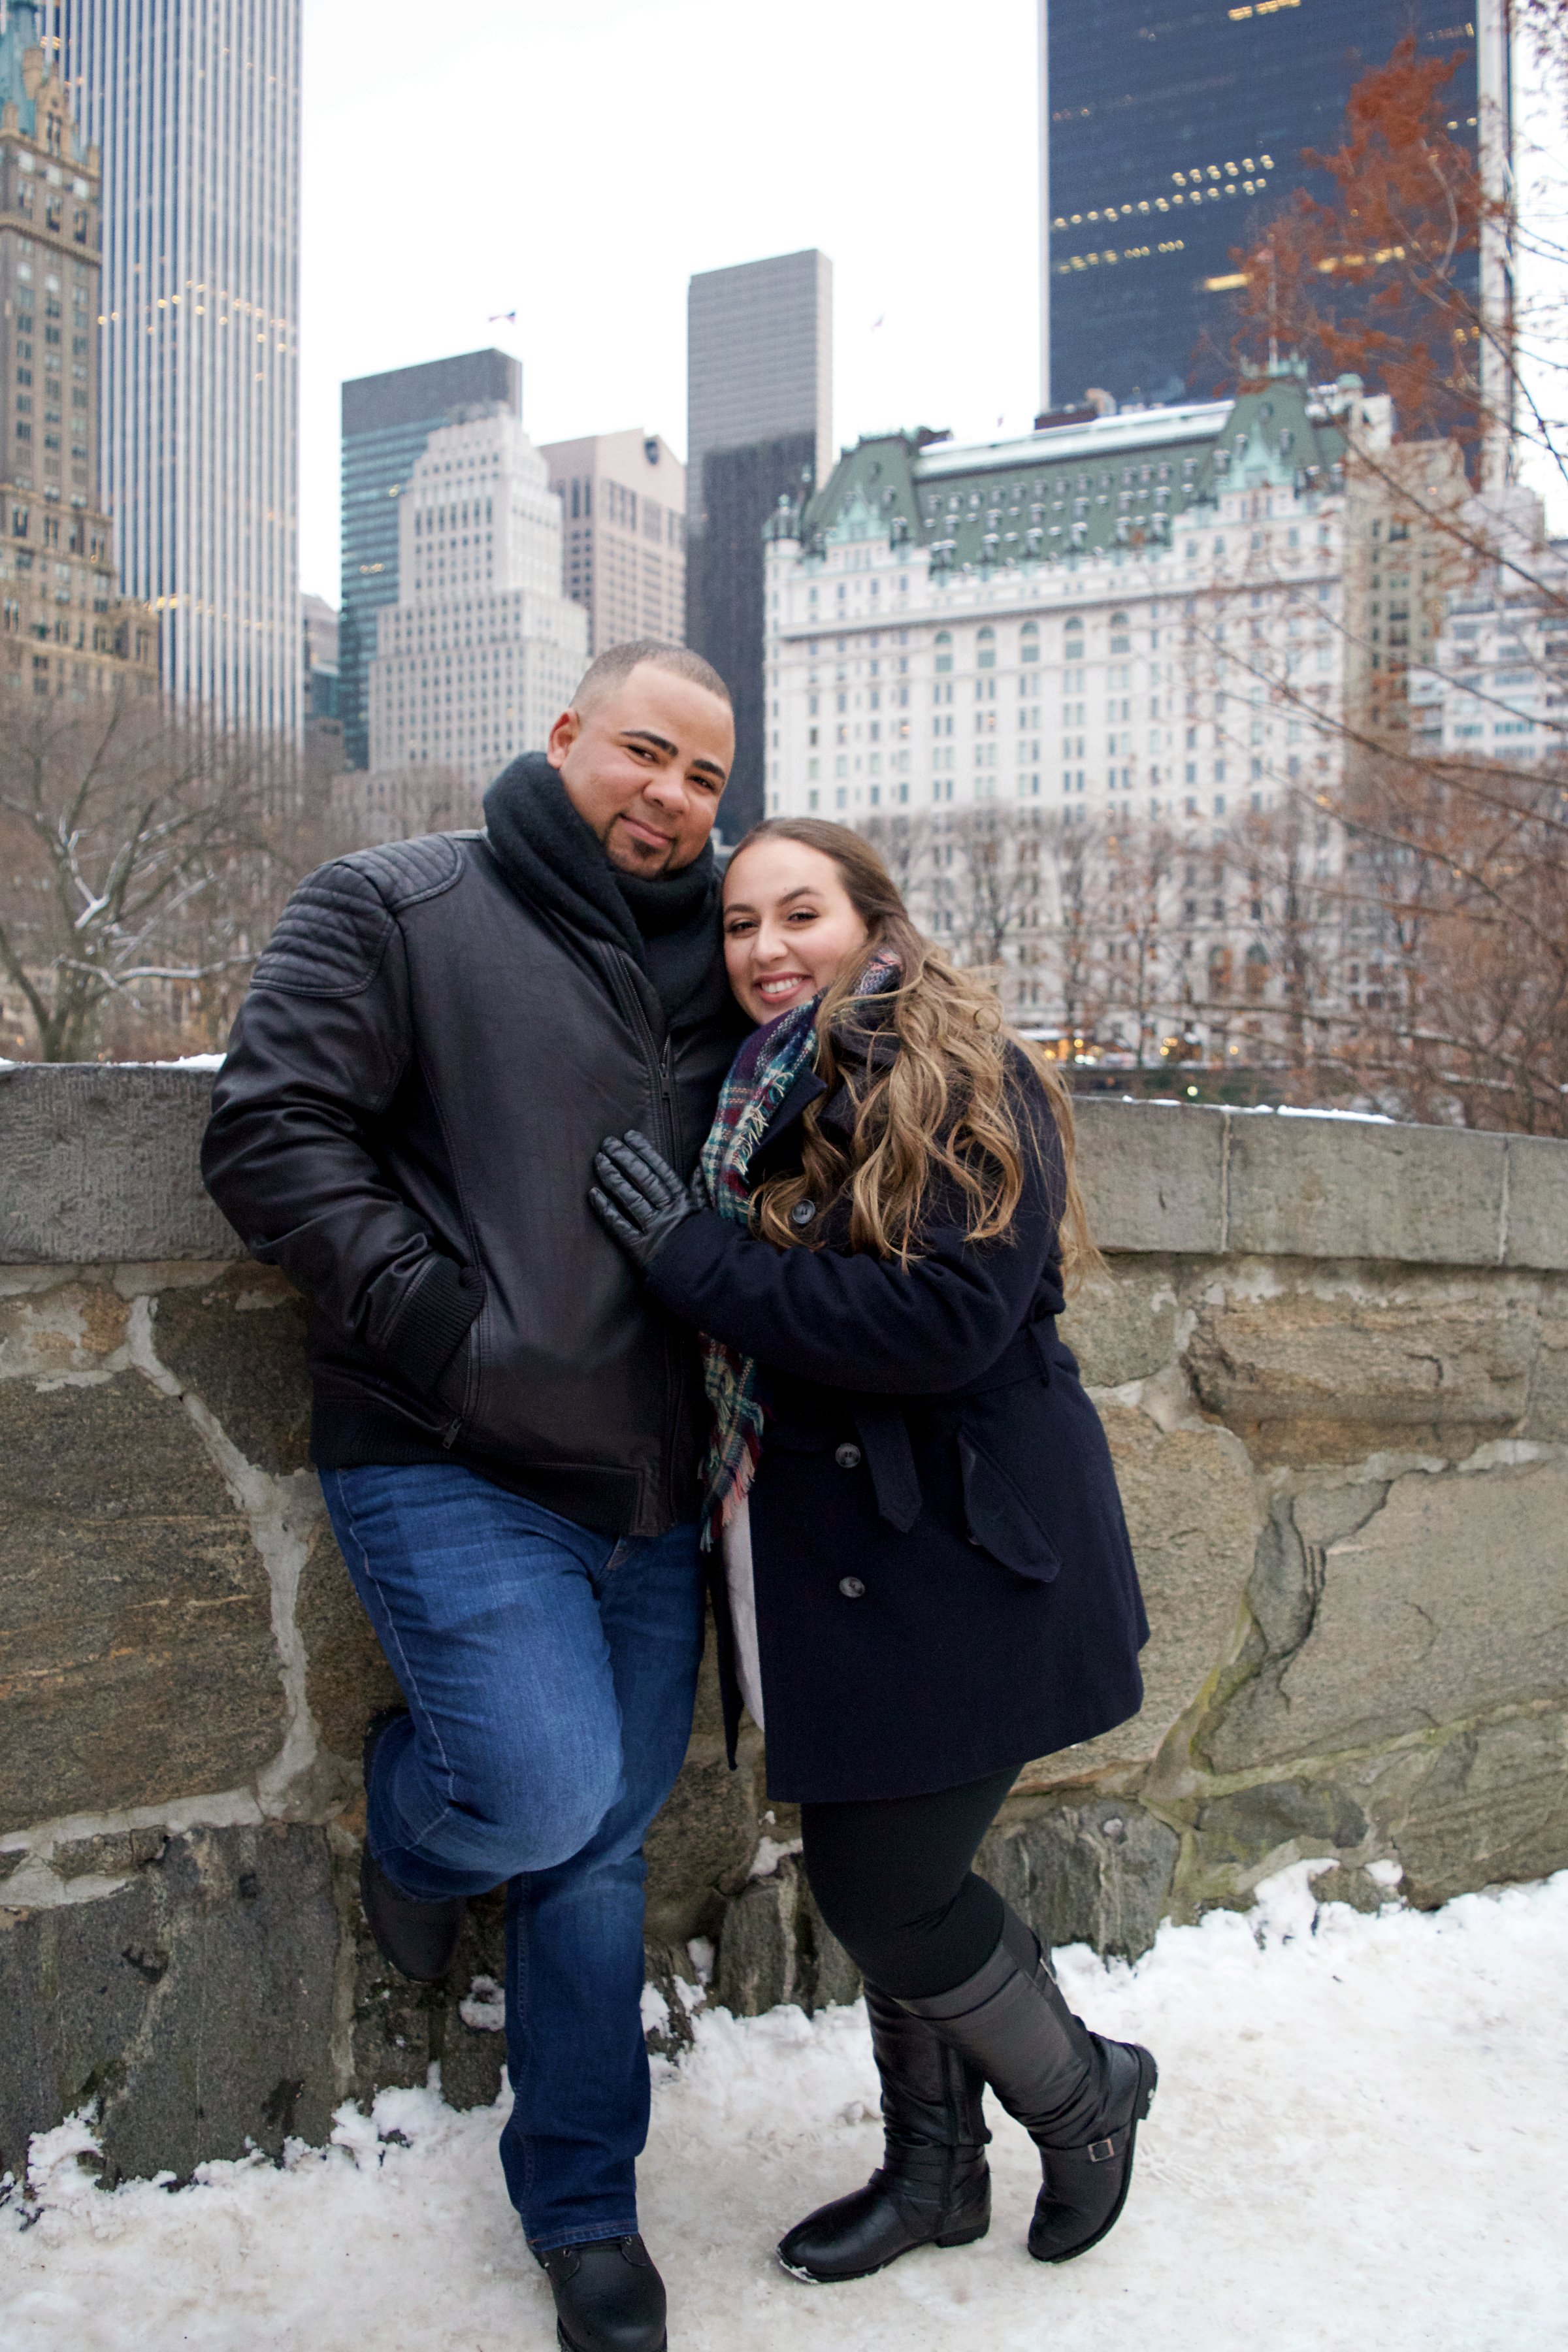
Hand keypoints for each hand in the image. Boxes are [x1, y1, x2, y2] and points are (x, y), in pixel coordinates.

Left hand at [590, 1130, 701, 1272]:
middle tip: (608, 1143)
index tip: (630, 1136)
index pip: (661, 1171)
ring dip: (613, 1178)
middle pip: (643, 1180)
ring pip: (630, 1198)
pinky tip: (593, 1194)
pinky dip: (606, 1210)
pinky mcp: (641, 1249)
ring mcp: (654, 1230)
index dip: (644, 1152)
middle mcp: (668, 1212)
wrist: (708, 1278)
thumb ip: (700, 1190)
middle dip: (624, 1159)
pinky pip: (620, 1226)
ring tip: (599, 1161)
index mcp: (685, 1202)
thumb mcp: (708, 1215)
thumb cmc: (707, 1246)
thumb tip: (698, 1166)